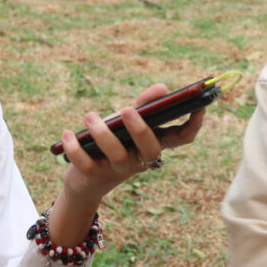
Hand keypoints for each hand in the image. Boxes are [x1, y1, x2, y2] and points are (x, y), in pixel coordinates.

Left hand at [47, 84, 204, 245]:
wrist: (86, 179)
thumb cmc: (113, 142)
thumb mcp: (127, 122)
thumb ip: (144, 105)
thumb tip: (163, 88)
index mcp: (154, 144)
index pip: (182, 138)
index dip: (194, 124)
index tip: (199, 106)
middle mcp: (141, 159)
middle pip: (151, 148)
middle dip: (140, 129)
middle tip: (126, 109)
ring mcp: (119, 170)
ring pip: (116, 154)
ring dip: (102, 133)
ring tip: (90, 116)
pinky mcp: (95, 176)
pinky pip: (86, 163)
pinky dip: (75, 148)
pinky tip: (68, 135)